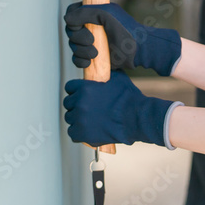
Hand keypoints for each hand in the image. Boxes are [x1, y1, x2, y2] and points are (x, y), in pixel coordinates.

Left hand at [63, 71, 180, 147]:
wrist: (135, 118)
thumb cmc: (128, 99)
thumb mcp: (117, 78)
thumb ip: (106, 74)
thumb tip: (104, 70)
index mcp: (85, 88)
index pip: (69, 87)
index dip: (75, 90)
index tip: (80, 94)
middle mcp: (80, 103)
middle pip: (68, 103)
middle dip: (76, 105)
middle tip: (86, 108)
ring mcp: (80, 119)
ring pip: (70, 118)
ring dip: (77, 119)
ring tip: (88, 120)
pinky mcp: (83, 134)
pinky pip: (72, 133)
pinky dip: (78, 132)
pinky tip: (87, 130)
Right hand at [65, 2, 181, 75]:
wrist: (139, 51)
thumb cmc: (126, 29)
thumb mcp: (106, 14)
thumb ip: (85, 12)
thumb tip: (67, 19)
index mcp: (93, 12)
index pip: (72, 13)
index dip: (72, 20)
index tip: (81, 25)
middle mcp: (91, 26)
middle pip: (70, 31)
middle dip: (78, 38)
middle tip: (93, 41)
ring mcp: (91, 42)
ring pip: (73, 46)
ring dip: (81, 51)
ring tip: (95, 53)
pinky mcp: (93, 57)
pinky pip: (77, 59)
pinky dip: (80, 61)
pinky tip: (89, 62)